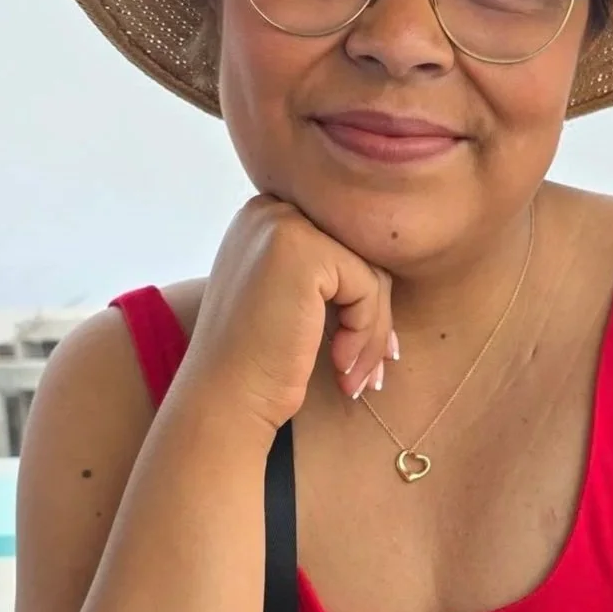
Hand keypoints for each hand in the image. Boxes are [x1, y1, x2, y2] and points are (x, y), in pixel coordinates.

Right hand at [182, 196, 395, 433]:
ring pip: (370, 273)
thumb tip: (388, 268)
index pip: (342, 245)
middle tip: (374, 370)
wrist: (223, 402)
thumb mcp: (288, 297)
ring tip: (355, 377)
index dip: (361, 297)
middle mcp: (270, 209)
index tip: (367, 347)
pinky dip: (365, 334)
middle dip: (374, 317)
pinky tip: (340, 366)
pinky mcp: (302, 252)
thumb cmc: (257, 362)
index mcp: (265, 216)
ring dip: (373, 333)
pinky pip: (368, 288)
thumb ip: (325, 270)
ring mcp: (283, 225)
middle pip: (360, 254)